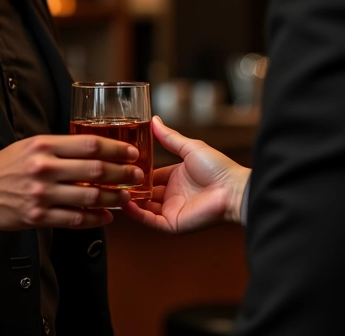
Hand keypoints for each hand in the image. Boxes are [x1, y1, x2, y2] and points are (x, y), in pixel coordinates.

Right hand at [0, 134, 142, 230]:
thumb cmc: (5, 165)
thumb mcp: (29, 145)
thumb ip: (59, 146)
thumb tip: (92, 147)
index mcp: (43, 145)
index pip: (89, 144)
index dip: (115, 148)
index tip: (131, 152)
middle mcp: (44, 168)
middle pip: (94, 170)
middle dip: (121, 173)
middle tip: (136, 174)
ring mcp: (41, 195)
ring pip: (88, 197)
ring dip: (113, 198)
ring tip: (127, 196)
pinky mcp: (38, 217)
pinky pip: (74, 220)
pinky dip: (95, 220)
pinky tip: (106, 217)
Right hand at [122, 116, 249, 233]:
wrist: (232, 189)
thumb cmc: (218, 168)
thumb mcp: (189, 148)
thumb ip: (169, 138)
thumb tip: (154, 120)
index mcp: (176, 176)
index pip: (151, 174)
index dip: (137, 170)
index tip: (121, 163)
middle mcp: (173, 194)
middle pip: (145, 191)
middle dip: (130, 186)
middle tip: (112, 177)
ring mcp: (172, 210)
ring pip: (144, 207)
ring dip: (130, 200)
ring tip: (113, 189)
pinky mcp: (173, 223)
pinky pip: (150, 221)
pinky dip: (137, 214)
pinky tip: (125, 204)